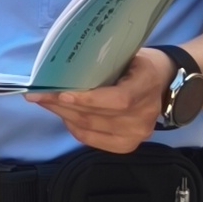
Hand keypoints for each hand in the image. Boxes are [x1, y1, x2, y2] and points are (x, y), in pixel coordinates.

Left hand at [37, 43, 174, 156]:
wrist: (165, 84)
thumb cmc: (141, 65)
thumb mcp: (129, 55)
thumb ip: (104, 63)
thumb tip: (64, 66)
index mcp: (146, 86)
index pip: (118, 100)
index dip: (89, 100)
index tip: (62, 93)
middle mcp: (144, 116)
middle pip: (96, 117)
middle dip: (62, 105)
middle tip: (37, 95)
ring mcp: (137, 135)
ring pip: (90, 129)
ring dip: (63, 116)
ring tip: (44, 103)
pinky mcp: (127, 146)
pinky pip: (92, 140)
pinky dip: (74, 128)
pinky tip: (64, 116)